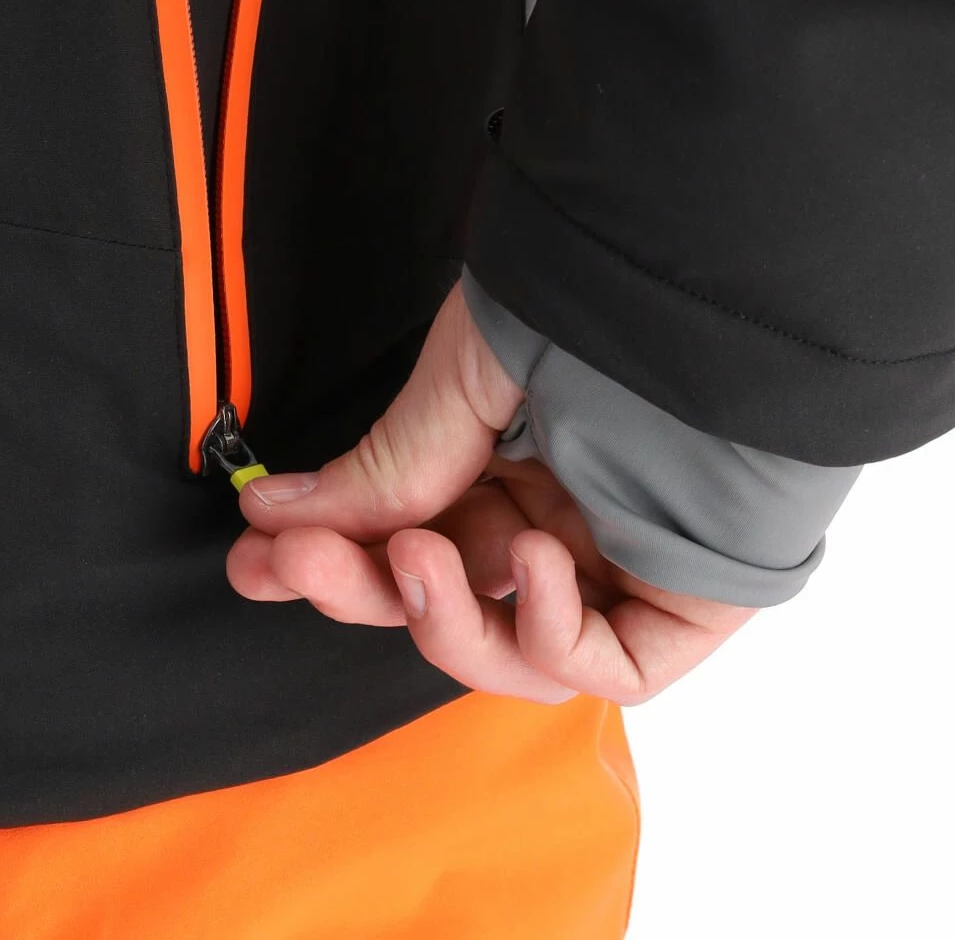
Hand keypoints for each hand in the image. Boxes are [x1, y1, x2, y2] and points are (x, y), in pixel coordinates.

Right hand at [228, 284, 753, 702]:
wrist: (697, 287)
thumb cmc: (582, 309)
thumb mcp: (459, 383)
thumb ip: (386, 466)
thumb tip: (272, 514)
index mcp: (506, 455)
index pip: (408, 533)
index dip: (332, 555)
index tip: (256, 559)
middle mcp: (559, 515)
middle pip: (448, 597)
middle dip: (363, 588)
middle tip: (297, 565)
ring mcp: (621, 564)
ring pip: (516, 650)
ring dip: (445, 617)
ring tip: (422, 555)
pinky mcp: (686, 607)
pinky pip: (608, 668)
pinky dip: (549, 634)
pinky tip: (529, 560)